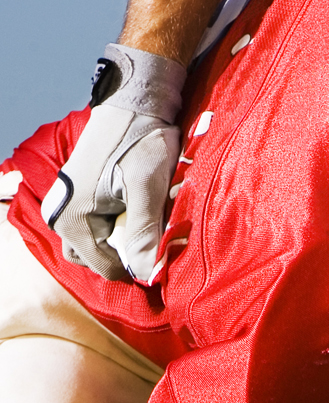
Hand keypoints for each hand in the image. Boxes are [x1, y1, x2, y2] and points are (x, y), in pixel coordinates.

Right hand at [40, 44, 185, 281]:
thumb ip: (146, 233)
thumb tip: (148, 274)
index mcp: (72, 219)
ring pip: (103, 245)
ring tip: (151, 218)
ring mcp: (70, 208)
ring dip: (129, 240)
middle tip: (158, 232)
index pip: (108, 268)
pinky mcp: (83, 199)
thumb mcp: (148, 187)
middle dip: (132, 253)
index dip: (140, 267)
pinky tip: (144, 208)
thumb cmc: (141, 140)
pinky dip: (125, 226)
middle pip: (101, 260)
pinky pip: (104, 228)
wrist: (133, 102)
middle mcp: (63, 217)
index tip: (165, 251)